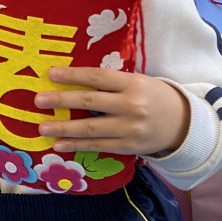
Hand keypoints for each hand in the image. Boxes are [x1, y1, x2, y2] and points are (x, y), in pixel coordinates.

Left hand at [35, 66, 190, 156]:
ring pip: (91, 128)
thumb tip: (76, 80)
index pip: (97, 78)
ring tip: (43, 127)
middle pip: (90, 102)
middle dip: (61, 101)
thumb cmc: (154, 96)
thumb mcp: (138, 81)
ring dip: (64, 129)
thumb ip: (112, 82)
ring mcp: (130, 129)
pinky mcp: (128, 147)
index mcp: (133, 83)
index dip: (73, 75)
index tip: (51, 73)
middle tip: (38, 100)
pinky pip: (98, 146)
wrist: (183, 123)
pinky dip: (77, 145)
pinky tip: (59, 145)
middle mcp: (131, 106)